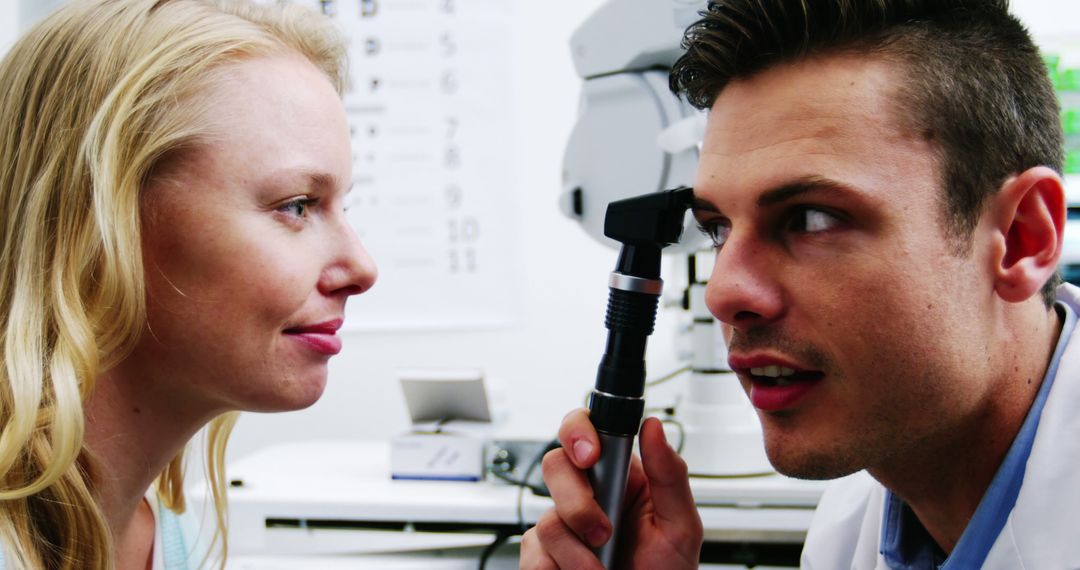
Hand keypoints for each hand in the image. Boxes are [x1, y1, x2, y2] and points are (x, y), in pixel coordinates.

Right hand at [519, 410, 702, 568]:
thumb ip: (669, 475)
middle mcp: (586, 495)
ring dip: (579, 555)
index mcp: (618, 476)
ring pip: (547, 520)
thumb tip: (654, 427)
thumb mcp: (680, 525)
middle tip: (603, 533)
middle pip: (554, 466)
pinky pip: (533, 555)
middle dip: (577, 503)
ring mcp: (562, 525)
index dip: (578, 433)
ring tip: (603, 569)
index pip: (585, 430)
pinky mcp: (542, 555)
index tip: (590, 456)